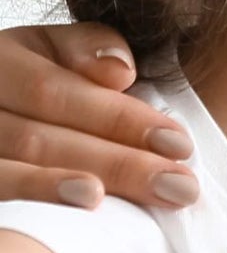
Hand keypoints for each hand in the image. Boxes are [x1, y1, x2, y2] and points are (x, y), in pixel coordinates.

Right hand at [0, 23, 199, 209]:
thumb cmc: (34, 76)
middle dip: (120, 162)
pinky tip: (84, 203)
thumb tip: (121, 72)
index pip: (54, 93)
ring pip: (15, 169)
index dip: (118, 118)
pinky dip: (38, 197)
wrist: (0, 105)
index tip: (180, 143)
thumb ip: (88, 49)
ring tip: (145, 196)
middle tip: (182, 185)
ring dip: (84, 185)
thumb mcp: (52, 49)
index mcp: (0, 60)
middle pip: (40, 139)